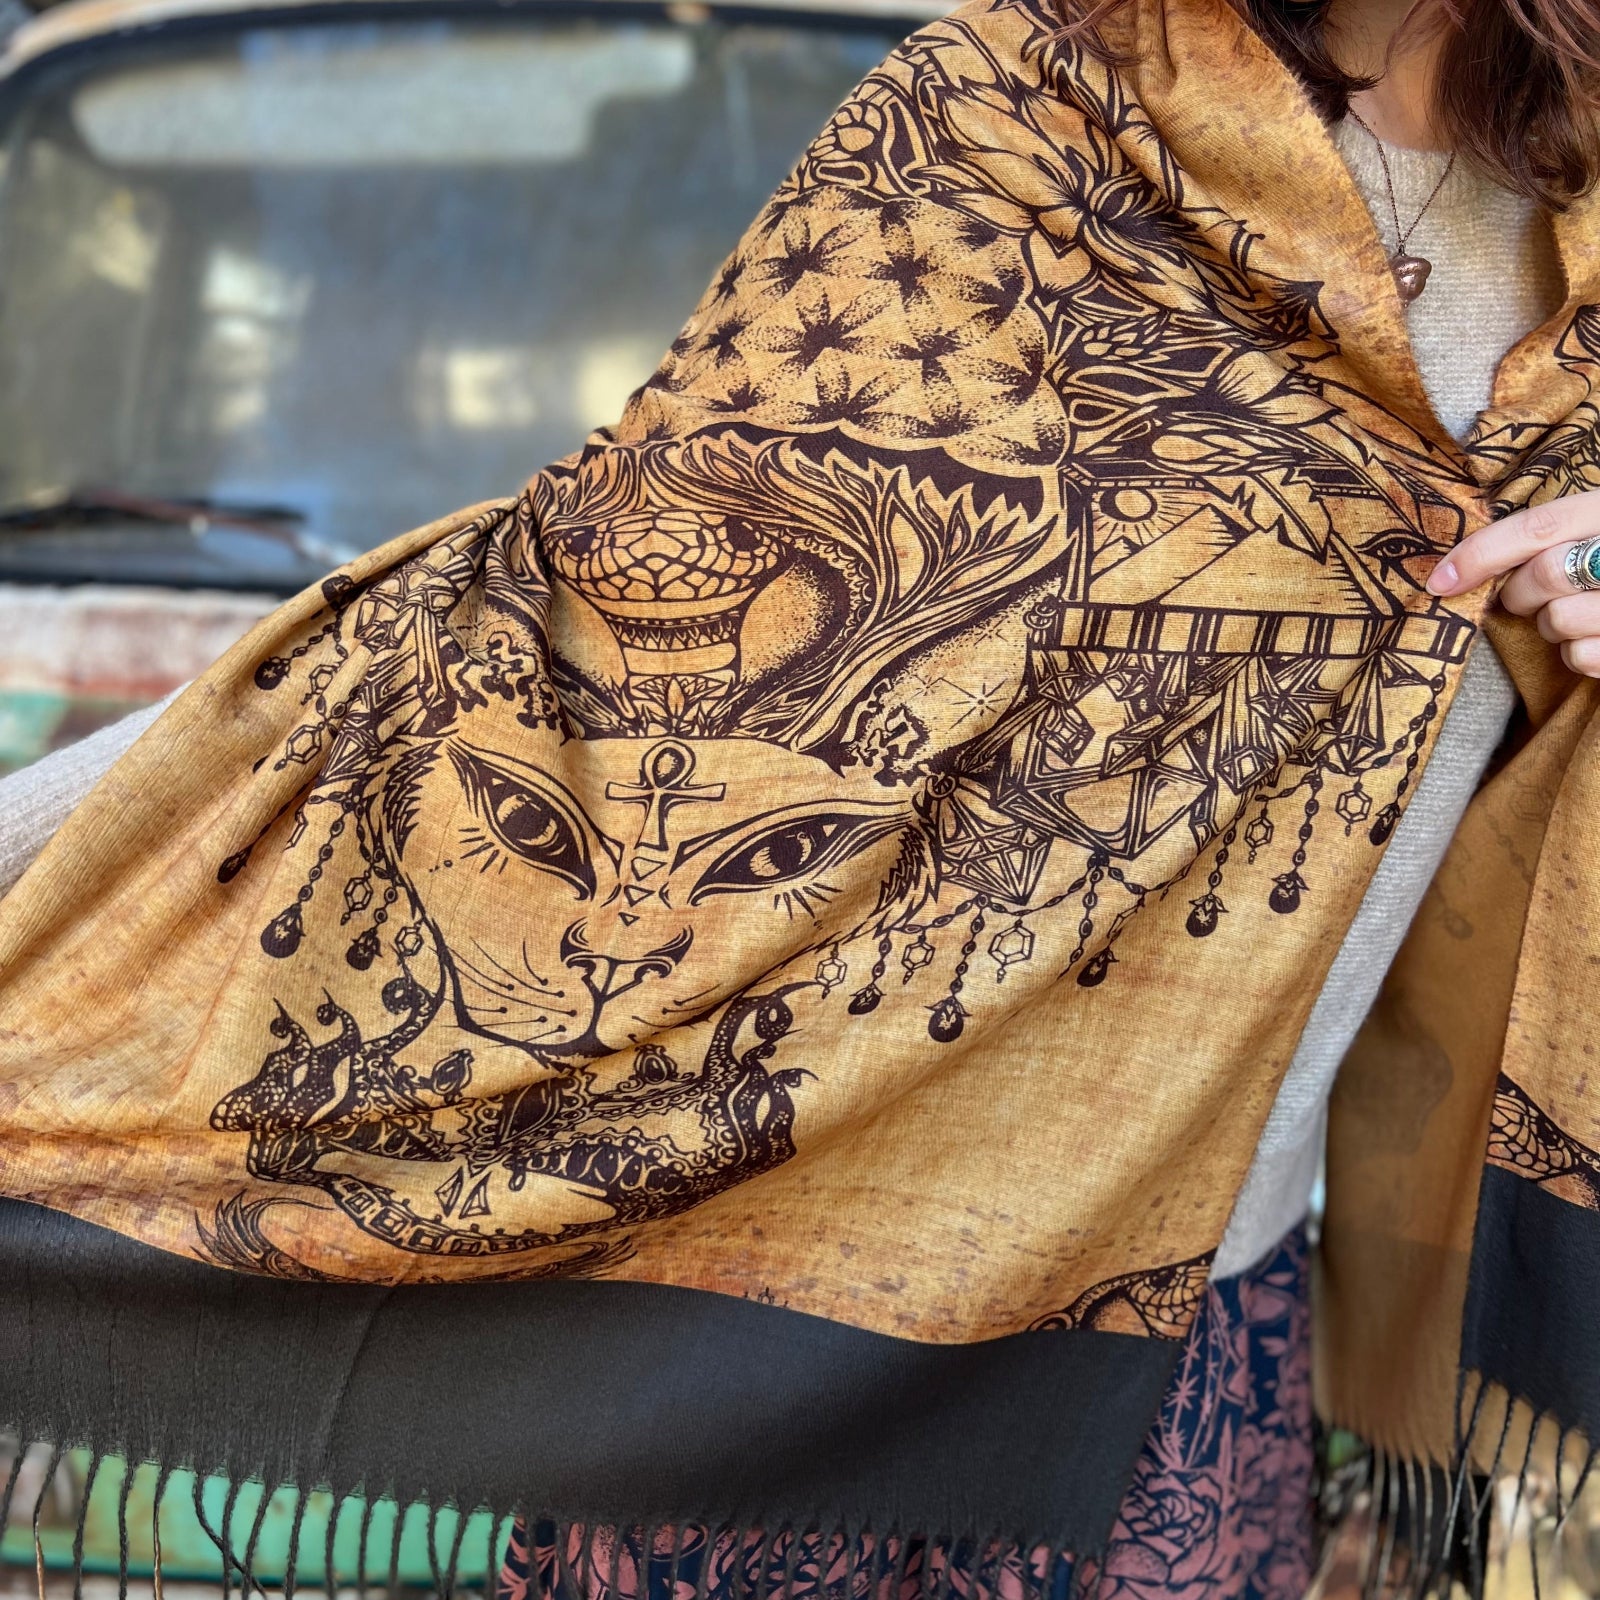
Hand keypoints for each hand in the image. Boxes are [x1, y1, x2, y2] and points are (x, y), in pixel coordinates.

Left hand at [1427, 491, 1599, 675]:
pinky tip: (1598, 639)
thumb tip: (1457, 569)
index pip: (1540, 526)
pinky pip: (1581, 657)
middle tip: (1526, 597)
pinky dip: (1577, 656)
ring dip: (1551, 627)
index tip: (1438, 582)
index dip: (1481, 554)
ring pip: (1559, 620)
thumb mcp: (1591, 530)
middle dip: (1520, 594)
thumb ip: (1547, 537)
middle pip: (1544, 574)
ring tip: (1574, 616)